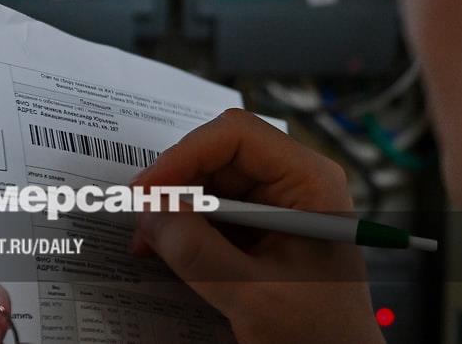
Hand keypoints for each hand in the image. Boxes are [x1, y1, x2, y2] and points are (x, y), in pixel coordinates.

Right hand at [130, 110, 384, 343]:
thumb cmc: (320, 334)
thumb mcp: (255, 295)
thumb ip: (200, 253)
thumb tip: (152, 212)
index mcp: (310, 182)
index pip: (239, 136)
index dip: (186, 155)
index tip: (148, 189)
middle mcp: (296, 183)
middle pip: (220, 156)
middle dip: (176, 184)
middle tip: (141, 219)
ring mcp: (279, 205)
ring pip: (212, 183)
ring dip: (176, 208)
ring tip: (149, 242)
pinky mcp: (262, 230)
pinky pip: (216, 212)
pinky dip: (187, 228)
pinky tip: (166, 251)